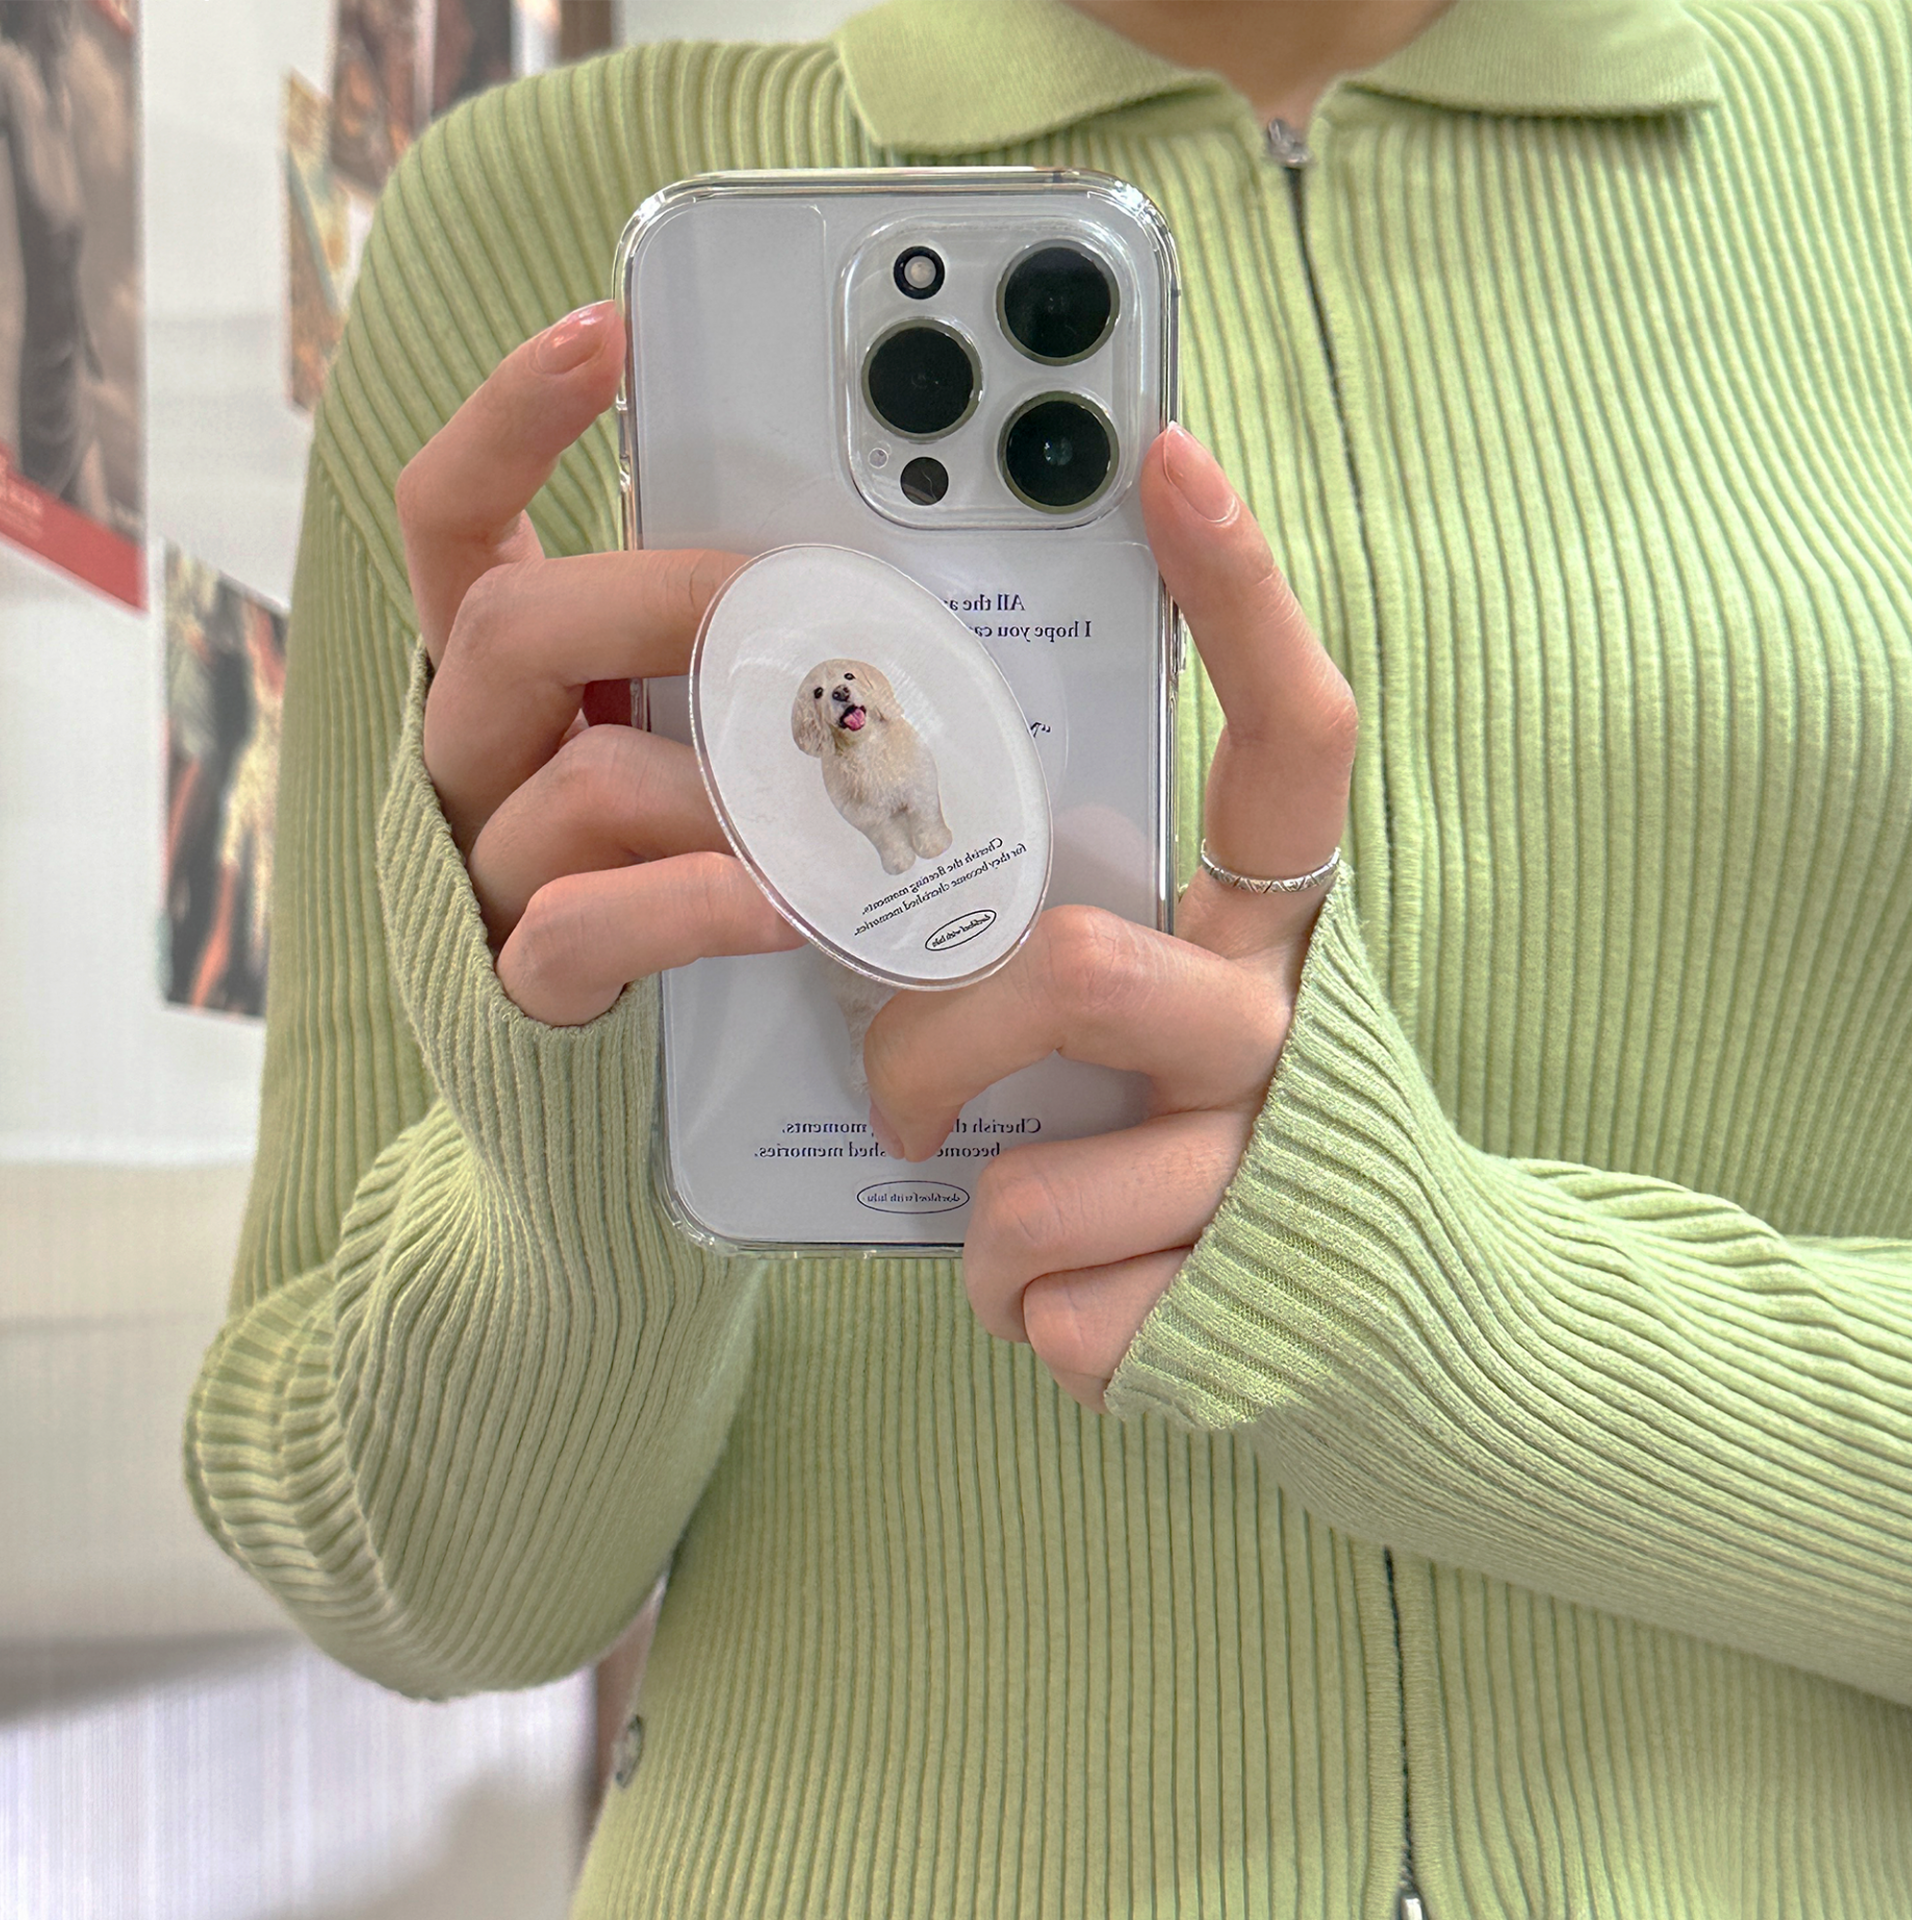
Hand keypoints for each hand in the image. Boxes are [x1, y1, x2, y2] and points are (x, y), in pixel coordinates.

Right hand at [396, 301, 801, 1024]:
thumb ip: (729, 663)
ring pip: (570, 781)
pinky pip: (585, 924)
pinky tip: (787, 905)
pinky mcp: (522, 984)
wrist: (630, 1082)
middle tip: (791, 617)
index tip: (603, 332)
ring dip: (719, 783)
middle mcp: (473, 759)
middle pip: (512, 628)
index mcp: (508, 682)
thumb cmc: (690, 877)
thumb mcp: (703, 740)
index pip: (454, 524)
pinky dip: (695, 905)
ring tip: (826, 808)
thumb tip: (863, 585)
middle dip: (666, 603)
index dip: (511, 424)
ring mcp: (486, 872)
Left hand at [864, 425, 1356, 1409]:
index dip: (1241, 597)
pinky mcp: (1219, 1314)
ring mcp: (1257, 1176)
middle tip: (896, 1080)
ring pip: (1033, 1187)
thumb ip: (1063, 908)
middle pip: (1078, 973)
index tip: (1162, 455)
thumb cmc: (1203, 1123)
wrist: (1359, 1324)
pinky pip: (1039, 1306)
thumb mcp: (1157, 991)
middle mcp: (1281, 1027)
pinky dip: (1010, 1310)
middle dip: (935, 1039)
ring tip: (993, 1217)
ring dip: (973, 1211)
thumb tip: (876, 806)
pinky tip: (1070, 1301)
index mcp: (1275, 925)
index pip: (1292, 739)